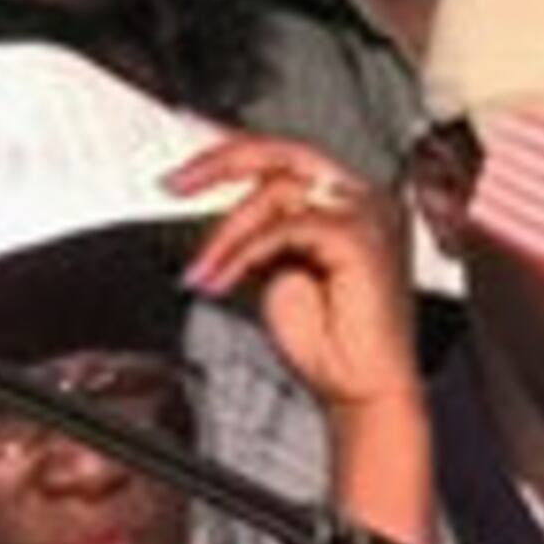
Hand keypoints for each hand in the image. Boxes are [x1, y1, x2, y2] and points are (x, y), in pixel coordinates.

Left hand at [168, 132, 420, 415]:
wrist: (360, 392)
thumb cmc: (328, 343)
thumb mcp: (277, 269)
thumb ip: (258, 230)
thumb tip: (216, 205)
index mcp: (349, 199)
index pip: (284, 155)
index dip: (231, 151)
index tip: (187, 164)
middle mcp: (363, 197)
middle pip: (281, 152)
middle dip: (218, 162)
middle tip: (175, 184)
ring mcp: (368, 212)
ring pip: (276, 190)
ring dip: (225, 233)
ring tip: (204, 271)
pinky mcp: (361, 237)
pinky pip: (287, 225)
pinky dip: (246, 251)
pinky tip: (226, 278)